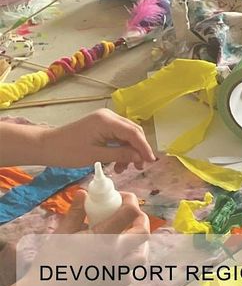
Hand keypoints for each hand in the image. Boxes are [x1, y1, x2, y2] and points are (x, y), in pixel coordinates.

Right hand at [30, 191, 150, 285]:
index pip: (129, 212)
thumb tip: (83, 192)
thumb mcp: (63, 232)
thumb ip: (76, 211)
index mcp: (104, 237)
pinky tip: (120, 259)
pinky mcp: (113, 282)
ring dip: (140, 243)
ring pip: (142, 255)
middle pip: (144, 233)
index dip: (129, 200)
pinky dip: (131, 265)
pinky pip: (131, 273)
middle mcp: (116, 253)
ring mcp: (117, 269)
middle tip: (129, 215)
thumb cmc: (53, 259)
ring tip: (128, 236)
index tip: (121, 196)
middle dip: (141, 219)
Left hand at [38, 109, 155, 170]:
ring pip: (126, 135)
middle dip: (138, 149)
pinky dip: (120, 149)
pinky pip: (117, 137)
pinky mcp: (101, 126)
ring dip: (128, 151)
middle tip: (140, 167)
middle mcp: (109, 117)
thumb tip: (139, 157)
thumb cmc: (67, 151)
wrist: (46, 146)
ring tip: (124, 168)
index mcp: (107, 121)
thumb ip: (120, 155)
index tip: (151, 161)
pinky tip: (117, 162)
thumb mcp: (95, 156)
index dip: (144, 147)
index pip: (133, 133)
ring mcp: (105, 121)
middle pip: (133, 132)